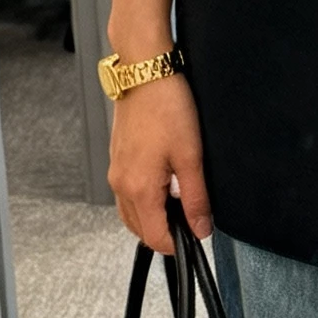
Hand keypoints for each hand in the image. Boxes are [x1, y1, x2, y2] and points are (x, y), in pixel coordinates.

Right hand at [108, 74, 212, 254]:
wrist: (144, 73)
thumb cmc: (166, 106)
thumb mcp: (191, 157)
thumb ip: (196, 198)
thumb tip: (201, 228)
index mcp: (138, 188)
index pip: (154, 238)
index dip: (178, 245)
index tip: (196, 235)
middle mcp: (120, 184)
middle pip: (140, 230)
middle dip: (166, 232)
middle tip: (192, 218)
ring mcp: (116, 172)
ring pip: (132, 213)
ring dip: (155, 217)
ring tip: (181, 200)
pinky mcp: (118, 160)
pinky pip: (128, 194)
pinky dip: (146, 200)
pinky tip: (166, 184)